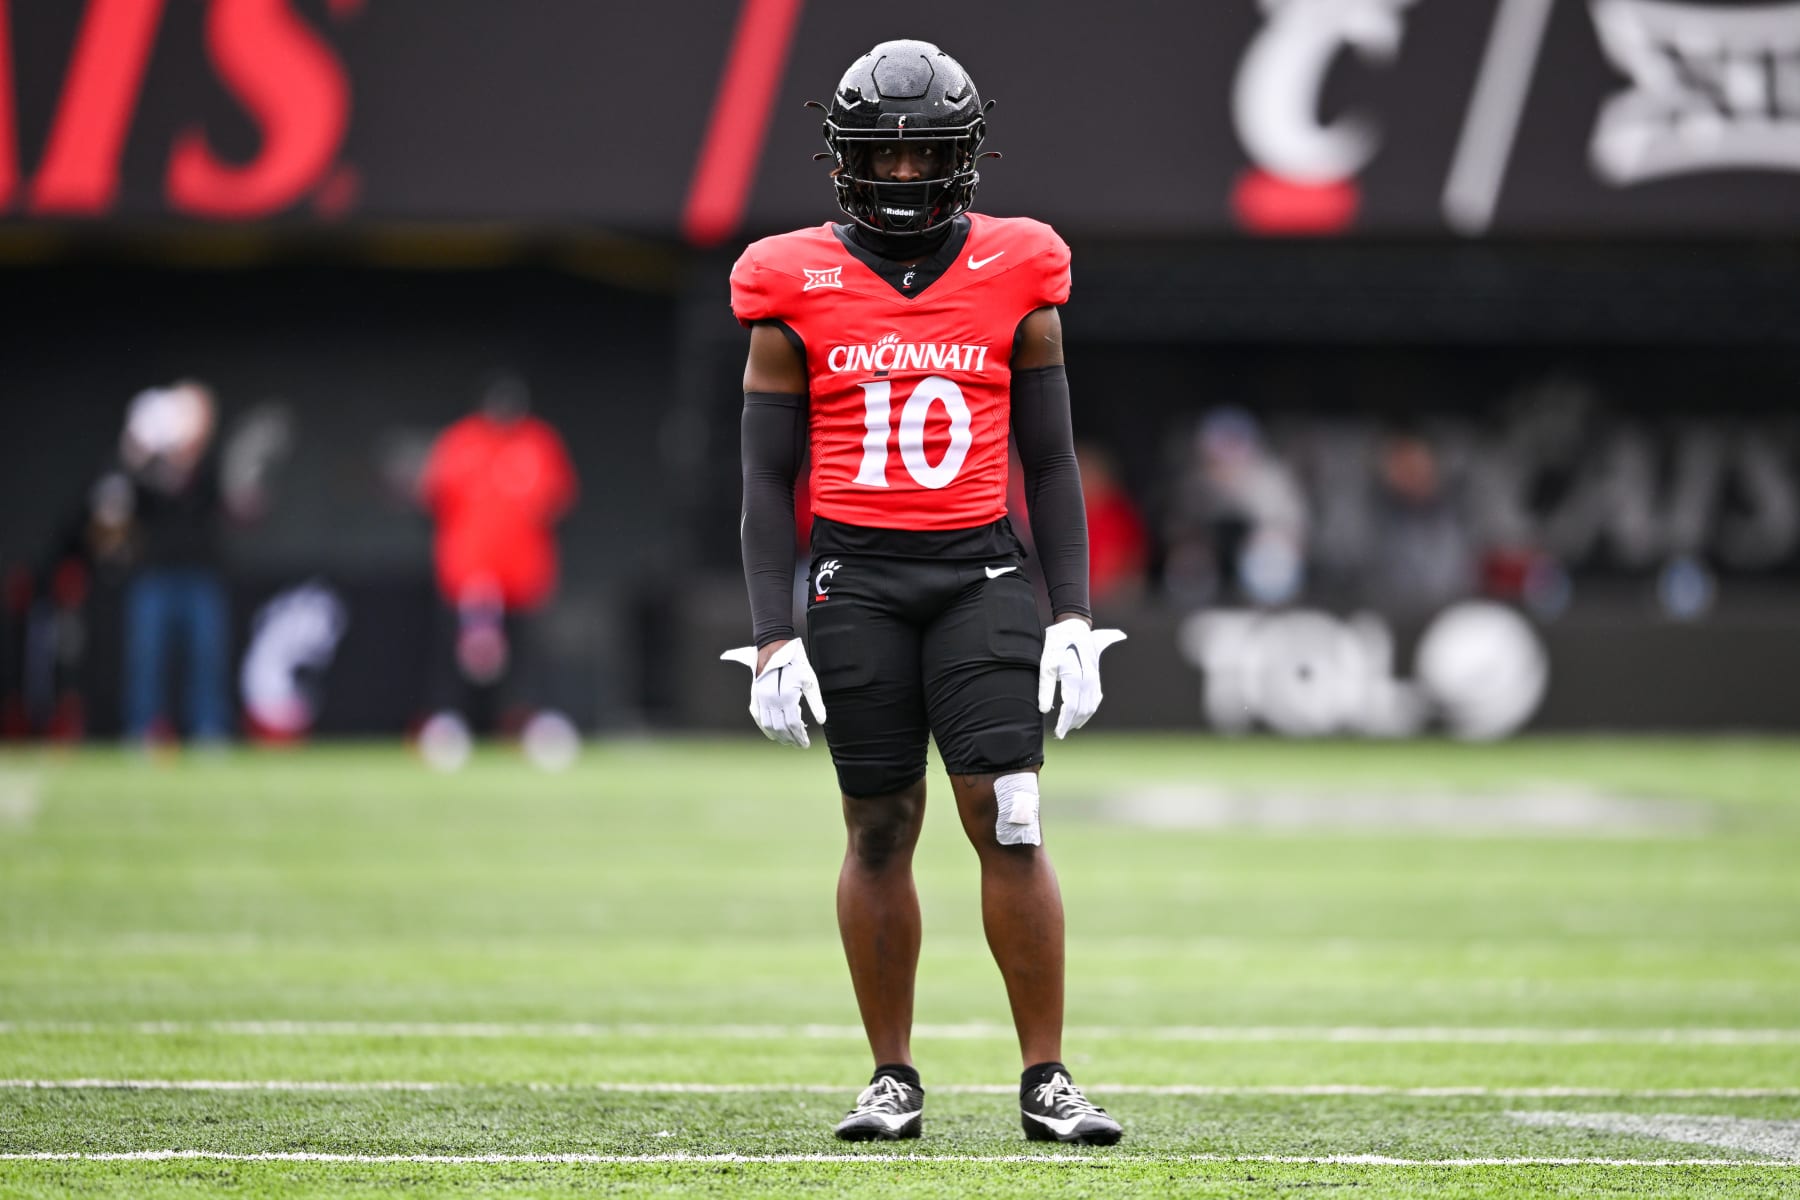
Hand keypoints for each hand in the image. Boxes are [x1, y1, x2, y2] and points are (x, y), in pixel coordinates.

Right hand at [720, 639, 826, 747]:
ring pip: (767, 724)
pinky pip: (757, 716)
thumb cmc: (796, 663)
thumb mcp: (810, 681)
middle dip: (790, 739)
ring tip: (787, 741)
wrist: (775, 647)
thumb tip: (822, 721)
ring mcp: (761, 698)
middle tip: (798, 744)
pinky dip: (764, 727)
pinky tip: (771, 732)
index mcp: (787, 697)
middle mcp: (772, 700)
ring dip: (777, 735)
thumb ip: (816, 702)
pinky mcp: (755, 695)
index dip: (800, 737)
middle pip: (781, 728)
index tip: (805, 744)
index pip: (794, 724)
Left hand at [1037, 618, 1126, 738]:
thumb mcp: (1046, 665)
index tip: (1058, 734)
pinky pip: (1096, 698)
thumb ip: (1045, 689)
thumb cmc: (1057, 645)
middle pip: (1082, 710)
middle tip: (1061, 733)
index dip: (1064, 723)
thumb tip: (1044, 710)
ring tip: (1070, 726)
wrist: (1075, 627)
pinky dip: (1090, 709)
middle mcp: (1088, 681)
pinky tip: (1083, 714)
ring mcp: (1094, 679)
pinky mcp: (1095, 675)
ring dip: (1081, 718)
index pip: (1071, 709)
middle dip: (1071, 723)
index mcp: (1076, 680)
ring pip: (1091, 706)